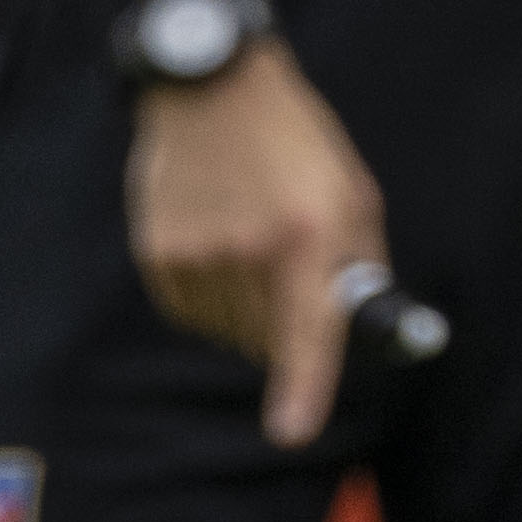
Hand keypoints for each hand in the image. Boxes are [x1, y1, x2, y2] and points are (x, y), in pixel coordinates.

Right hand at [127, 42, 386, 446]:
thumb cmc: (299, 146)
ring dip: (249, 307)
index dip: (302, 388)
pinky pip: (193, 313)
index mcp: (308, 235)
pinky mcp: (160, 258)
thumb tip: (357, 331)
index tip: (292, 432)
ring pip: (231, 331)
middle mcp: (250, 252)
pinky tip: (217, 240)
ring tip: (251, 237)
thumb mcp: (353, 196)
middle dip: (288, 323)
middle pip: (270, 341)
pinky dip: (211, 294)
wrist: (213, 89)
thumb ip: (361, 265)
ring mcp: (198, 257)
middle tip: (290, 268)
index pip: (307, 330)